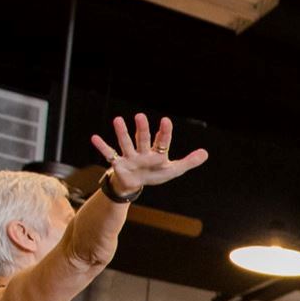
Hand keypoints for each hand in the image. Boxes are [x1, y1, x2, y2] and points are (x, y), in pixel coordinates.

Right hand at [89, 114, 208, 189]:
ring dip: (122, 133)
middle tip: (140, 116)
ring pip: (126, 143)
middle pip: (143, 139)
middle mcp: (142, 151)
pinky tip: (94, 137)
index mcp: (157, 152)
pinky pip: (109, 154)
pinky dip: (102, 147)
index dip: (164, 132)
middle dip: (142, 129)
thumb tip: (205, 153)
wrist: (134, 184)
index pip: (162, 141)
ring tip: (117, 120)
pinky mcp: (118, 164)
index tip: (166, 121)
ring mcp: (129, 156)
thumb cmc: (154, 174)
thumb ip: (189, 161)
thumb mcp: (173, 170)